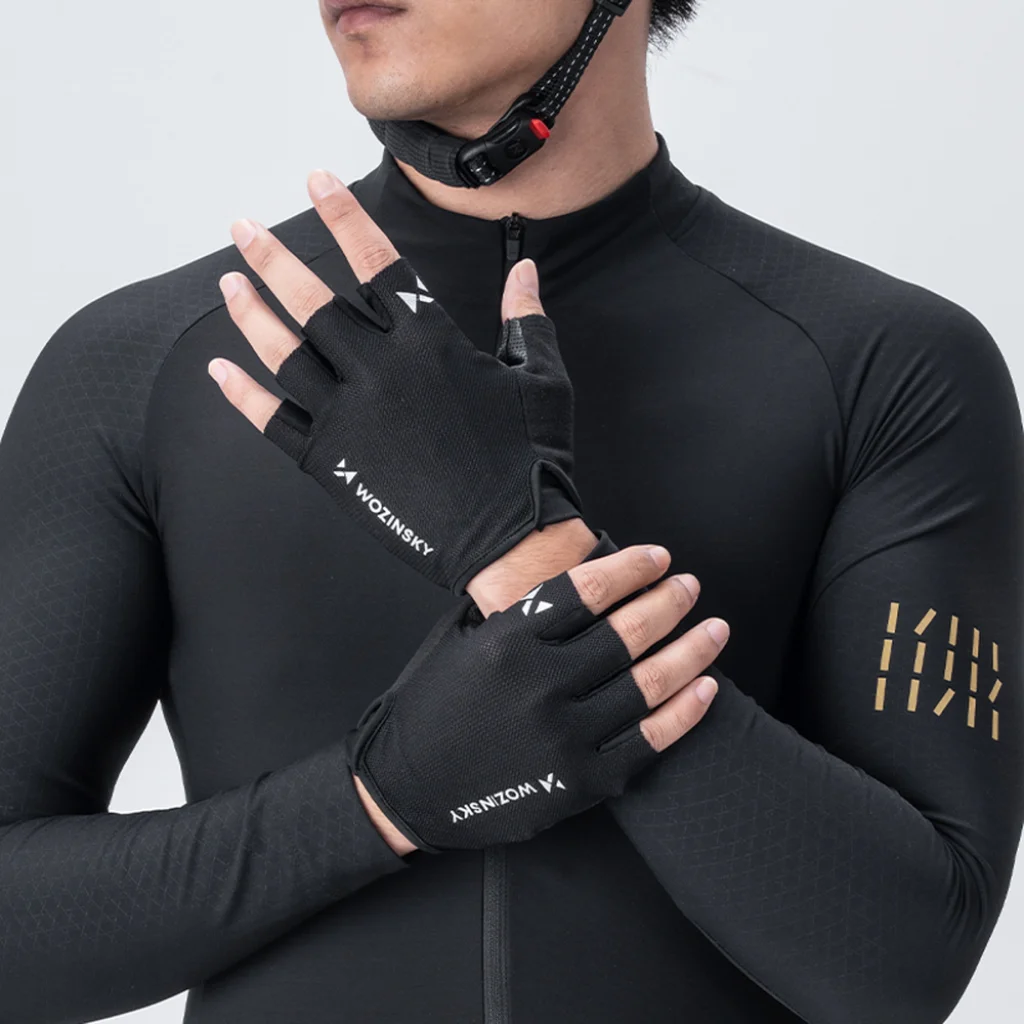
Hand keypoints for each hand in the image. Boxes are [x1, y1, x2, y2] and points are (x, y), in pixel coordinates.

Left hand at [209, 168, 581, 592]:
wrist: (510, 538)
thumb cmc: (530, 459)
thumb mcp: (539, 378)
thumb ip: (525, 318)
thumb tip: (524, 273)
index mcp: (429, 340)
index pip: (374, 260)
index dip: (342, 215)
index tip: (315, 181)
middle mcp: (379, 368)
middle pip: (312, 299)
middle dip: (272, 257)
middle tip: (241, 227)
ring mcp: (348, 415)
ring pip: (284, 352)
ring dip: (251, 313)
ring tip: (228, 281)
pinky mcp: (331, 462)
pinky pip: (274, 421)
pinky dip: (243, 395)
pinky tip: (220, 370)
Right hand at [347, 538, 725, 852]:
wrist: (409, 788)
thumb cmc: (435, 706)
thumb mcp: (465, 642)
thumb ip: (520, 612)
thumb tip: (589, 579)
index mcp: (508, 640)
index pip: (590, 589)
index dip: (632, 567)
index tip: (658, 557)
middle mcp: (540, 684)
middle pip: (629, 630)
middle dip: (671, 601)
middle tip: (691, 585)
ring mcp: (565, 736)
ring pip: (650, 683)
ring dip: (692, 649)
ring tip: (715, 628)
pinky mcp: (582, 781)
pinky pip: (651, 740)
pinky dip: (686, 711)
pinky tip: (706, 687)